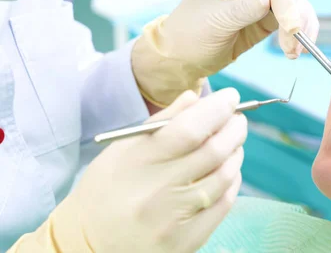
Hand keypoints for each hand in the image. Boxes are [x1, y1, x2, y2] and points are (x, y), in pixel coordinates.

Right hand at [58, 89, 246, 251]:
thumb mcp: (120, 150)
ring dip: (235, 152)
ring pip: (224, 176)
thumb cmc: (105, 190)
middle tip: (237, 118)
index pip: (190, 130)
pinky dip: (232, 180)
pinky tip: (227, 169)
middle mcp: (158, 192)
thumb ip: (160, 122)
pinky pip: (224, 203)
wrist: (88, 246)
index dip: (217, 109)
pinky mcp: (187, 241)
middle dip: (234, 127)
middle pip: (214, 151)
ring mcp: (175, 220)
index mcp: (138, 163)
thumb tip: (196, 97)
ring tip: (232, 142)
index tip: (230, 97)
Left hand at [131, 0, 318, 104]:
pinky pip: (293, 21)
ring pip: (296, 3)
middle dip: (296, 12)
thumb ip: (240, 9)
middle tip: (295, 38)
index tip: (290, 24)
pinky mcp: (269, 17)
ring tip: (294, 52)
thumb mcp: (212, 22)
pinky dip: (299, 35)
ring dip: (301, 26)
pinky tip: (295, 50)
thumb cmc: (189, 34)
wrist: (183, 58)